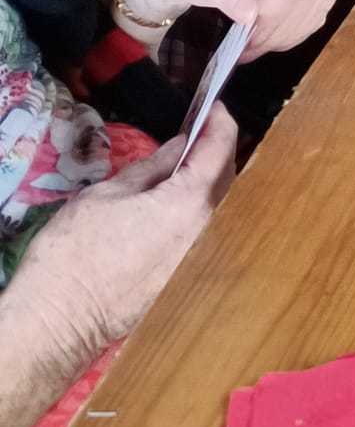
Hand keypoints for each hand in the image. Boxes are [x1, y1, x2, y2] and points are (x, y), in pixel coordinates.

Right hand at [6, 107, 235, 374]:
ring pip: (211, 209)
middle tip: (197, 130)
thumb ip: (150, 168)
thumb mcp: (106, 194)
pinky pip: (196, 234)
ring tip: (180, 163)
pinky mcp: (181, 280)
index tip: (213, 107)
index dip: (221, 123)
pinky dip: (190, 211)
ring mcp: (195, 260)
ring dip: (203, 183)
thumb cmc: (75, 251)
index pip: (220, 151)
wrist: (60, 320)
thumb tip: (178, 148)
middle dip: (216, 151)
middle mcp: (203, 232)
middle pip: (222, 181)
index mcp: (188, 203)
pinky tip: (169, 203)